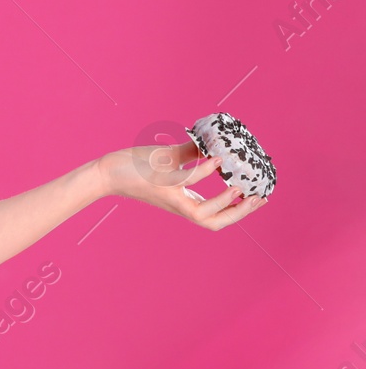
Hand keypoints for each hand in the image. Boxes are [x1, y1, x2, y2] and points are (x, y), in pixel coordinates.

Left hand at [99, 140, 267, 229]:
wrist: (107, 171)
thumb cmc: (137, 166)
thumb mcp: (169, 161)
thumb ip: (192, 156)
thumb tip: (213, 145)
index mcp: (185, 201)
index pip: (217, 215)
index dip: (240, 211)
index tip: (261, 198)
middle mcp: (179, 205)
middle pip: (215, 222)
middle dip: (239, 214)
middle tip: (259, 199)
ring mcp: (169, 197)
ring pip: (201, 213)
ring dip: (223, 203)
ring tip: (240, 189)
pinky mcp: (158, 185)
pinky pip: (184, 184)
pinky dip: (201, 174)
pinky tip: (215, 162)